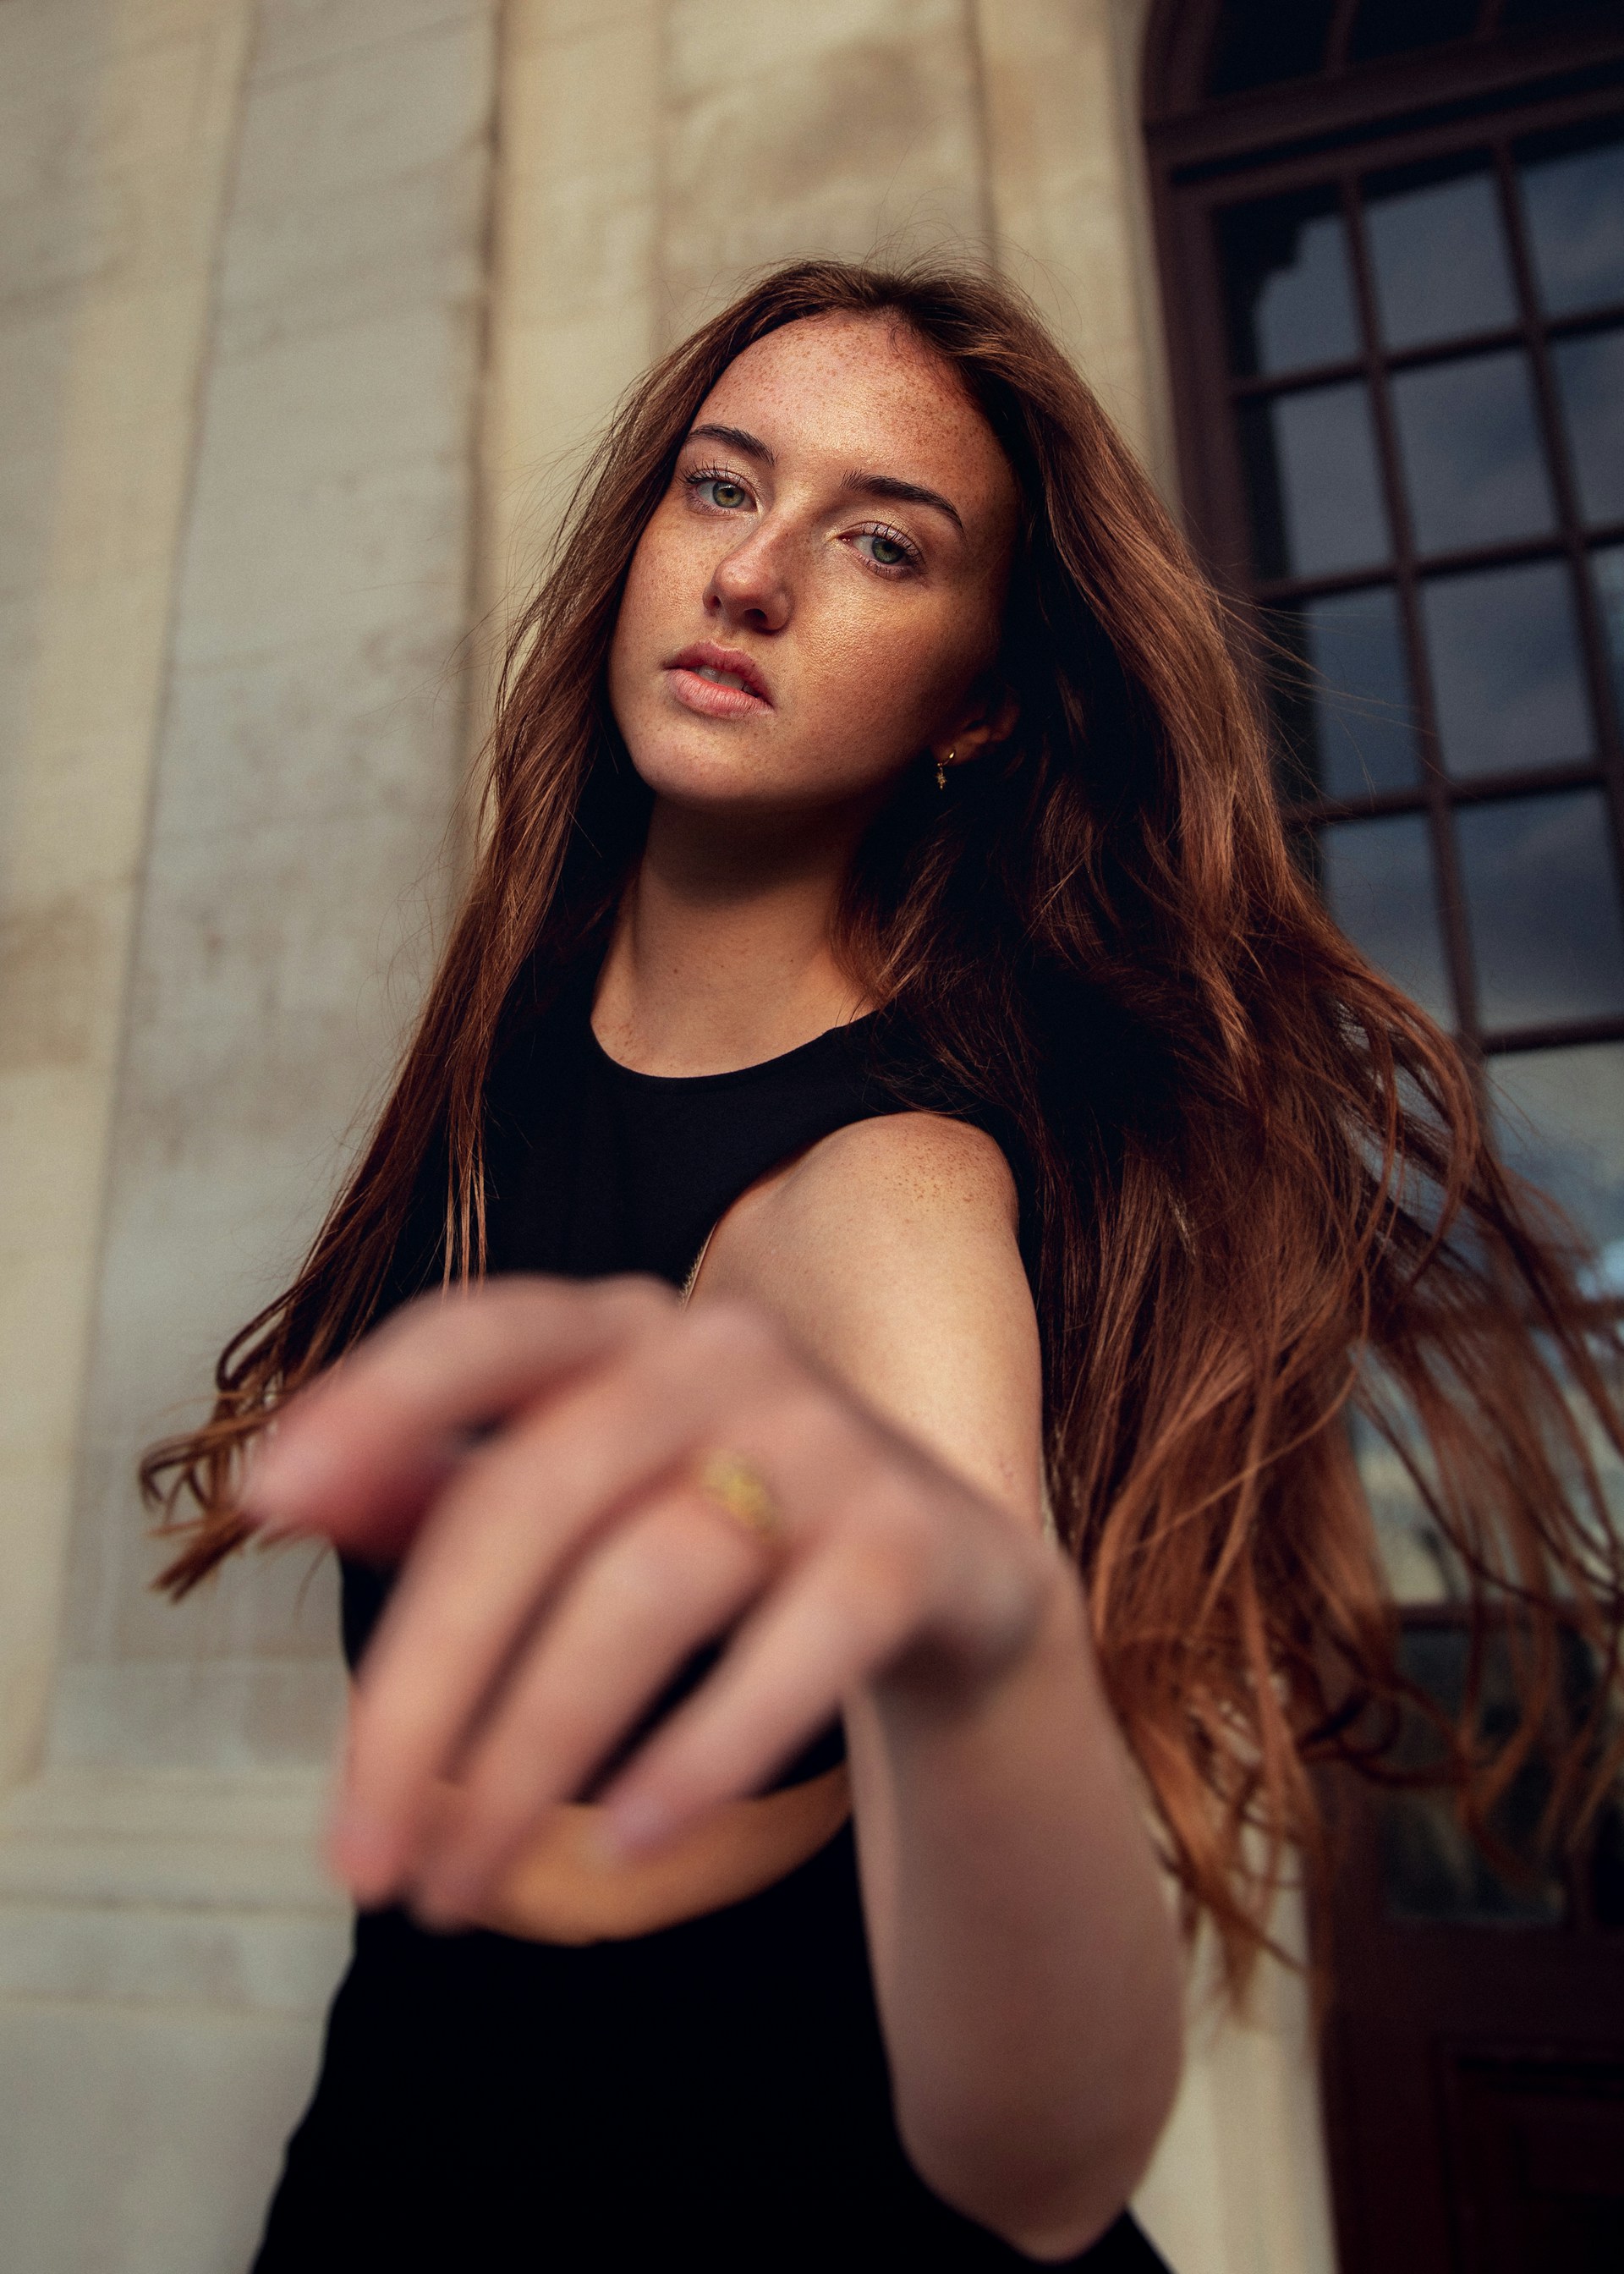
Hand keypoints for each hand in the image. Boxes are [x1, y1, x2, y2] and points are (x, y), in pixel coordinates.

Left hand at [242, 1275, 1056, 1925]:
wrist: (948, 1577)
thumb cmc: (713, 1529)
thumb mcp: (575, 1496)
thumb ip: (433, 1483)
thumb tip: (285, 1489)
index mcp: (620, 1328)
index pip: (482, 1334)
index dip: (373, 1401)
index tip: (266, 1499)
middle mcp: (722, 1355)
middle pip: (535, 1499)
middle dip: (425, 1689)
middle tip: (358, 1861)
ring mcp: (828, 1441)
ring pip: (650, 1585)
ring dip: (534, 1754)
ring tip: (460, 1887)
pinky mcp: (910, 1544)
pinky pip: (800, 1649)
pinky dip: (705, 1751)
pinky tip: (622, 1841)